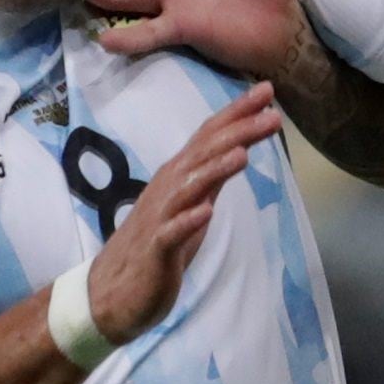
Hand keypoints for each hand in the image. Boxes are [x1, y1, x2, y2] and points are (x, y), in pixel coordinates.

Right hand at [79, 83, 276, 344]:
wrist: (112, 293)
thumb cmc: (157, 247)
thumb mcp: (192, 206)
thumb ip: (211, 179)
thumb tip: (239, 150)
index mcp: (180, 178)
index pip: (210, 137)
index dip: (237, 114)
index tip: (268, 90)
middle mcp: (168, 189)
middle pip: (204, 154)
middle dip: (237, 132)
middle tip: (271, 112)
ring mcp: (160, 218)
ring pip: (188, 188)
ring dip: (214, 170)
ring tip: (242, 154)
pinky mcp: (155, 250)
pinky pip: (171, 233)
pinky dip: (188, 221)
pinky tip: (207, 213)